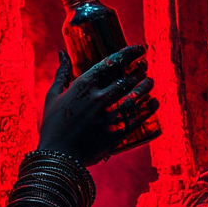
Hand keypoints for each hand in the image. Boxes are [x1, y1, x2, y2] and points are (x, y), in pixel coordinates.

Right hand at [37, 47, 158, 165]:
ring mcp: (109, 115)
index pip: (112, 62)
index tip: (139, 49)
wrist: (58, 157)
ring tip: (150, 81)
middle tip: (145, 66)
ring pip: (135, 95)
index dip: (129, 53)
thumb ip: (61, 73)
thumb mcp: (53, 95)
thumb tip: (61, 53)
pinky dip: (149, 108)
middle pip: (127, 78)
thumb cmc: (53, 125)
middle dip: (139, 70)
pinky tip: (153, 102)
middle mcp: (98, 98)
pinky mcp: (117, 132)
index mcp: (83, 85)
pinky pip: (139, 116)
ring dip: (146, 86)